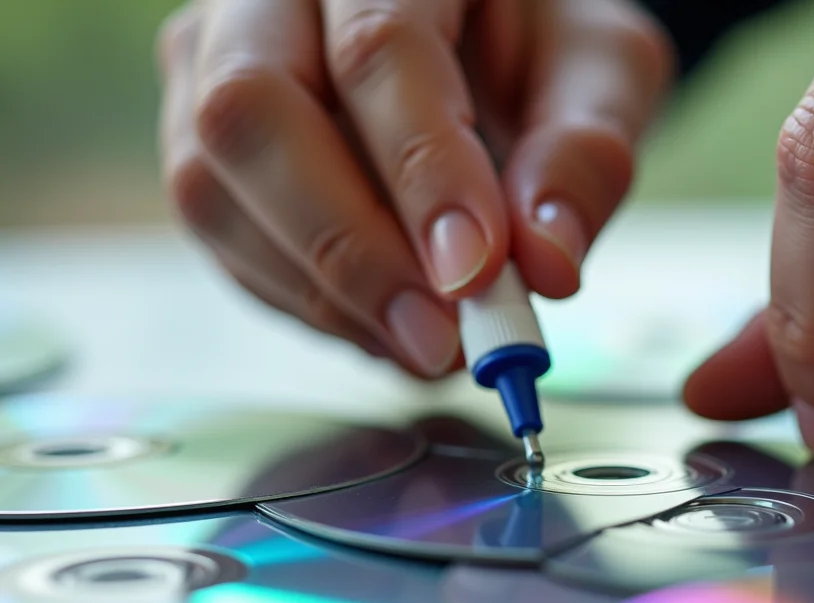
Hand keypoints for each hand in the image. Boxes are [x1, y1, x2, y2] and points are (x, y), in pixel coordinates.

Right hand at [158, 0, 671, 376]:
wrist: (481, 35)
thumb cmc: (539, 44)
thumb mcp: (601, 75)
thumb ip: (585, 156)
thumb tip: (546, 265)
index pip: (379, 49)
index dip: (422, 172)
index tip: (476, 273)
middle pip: (254, 111)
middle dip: (350, 249)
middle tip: (440, 339)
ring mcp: (215, 59)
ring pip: (212, 183)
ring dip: (323, 291)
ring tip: (427, 343)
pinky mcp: (200, 137)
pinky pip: (219, 234)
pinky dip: (302, 300)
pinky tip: (382, 323)